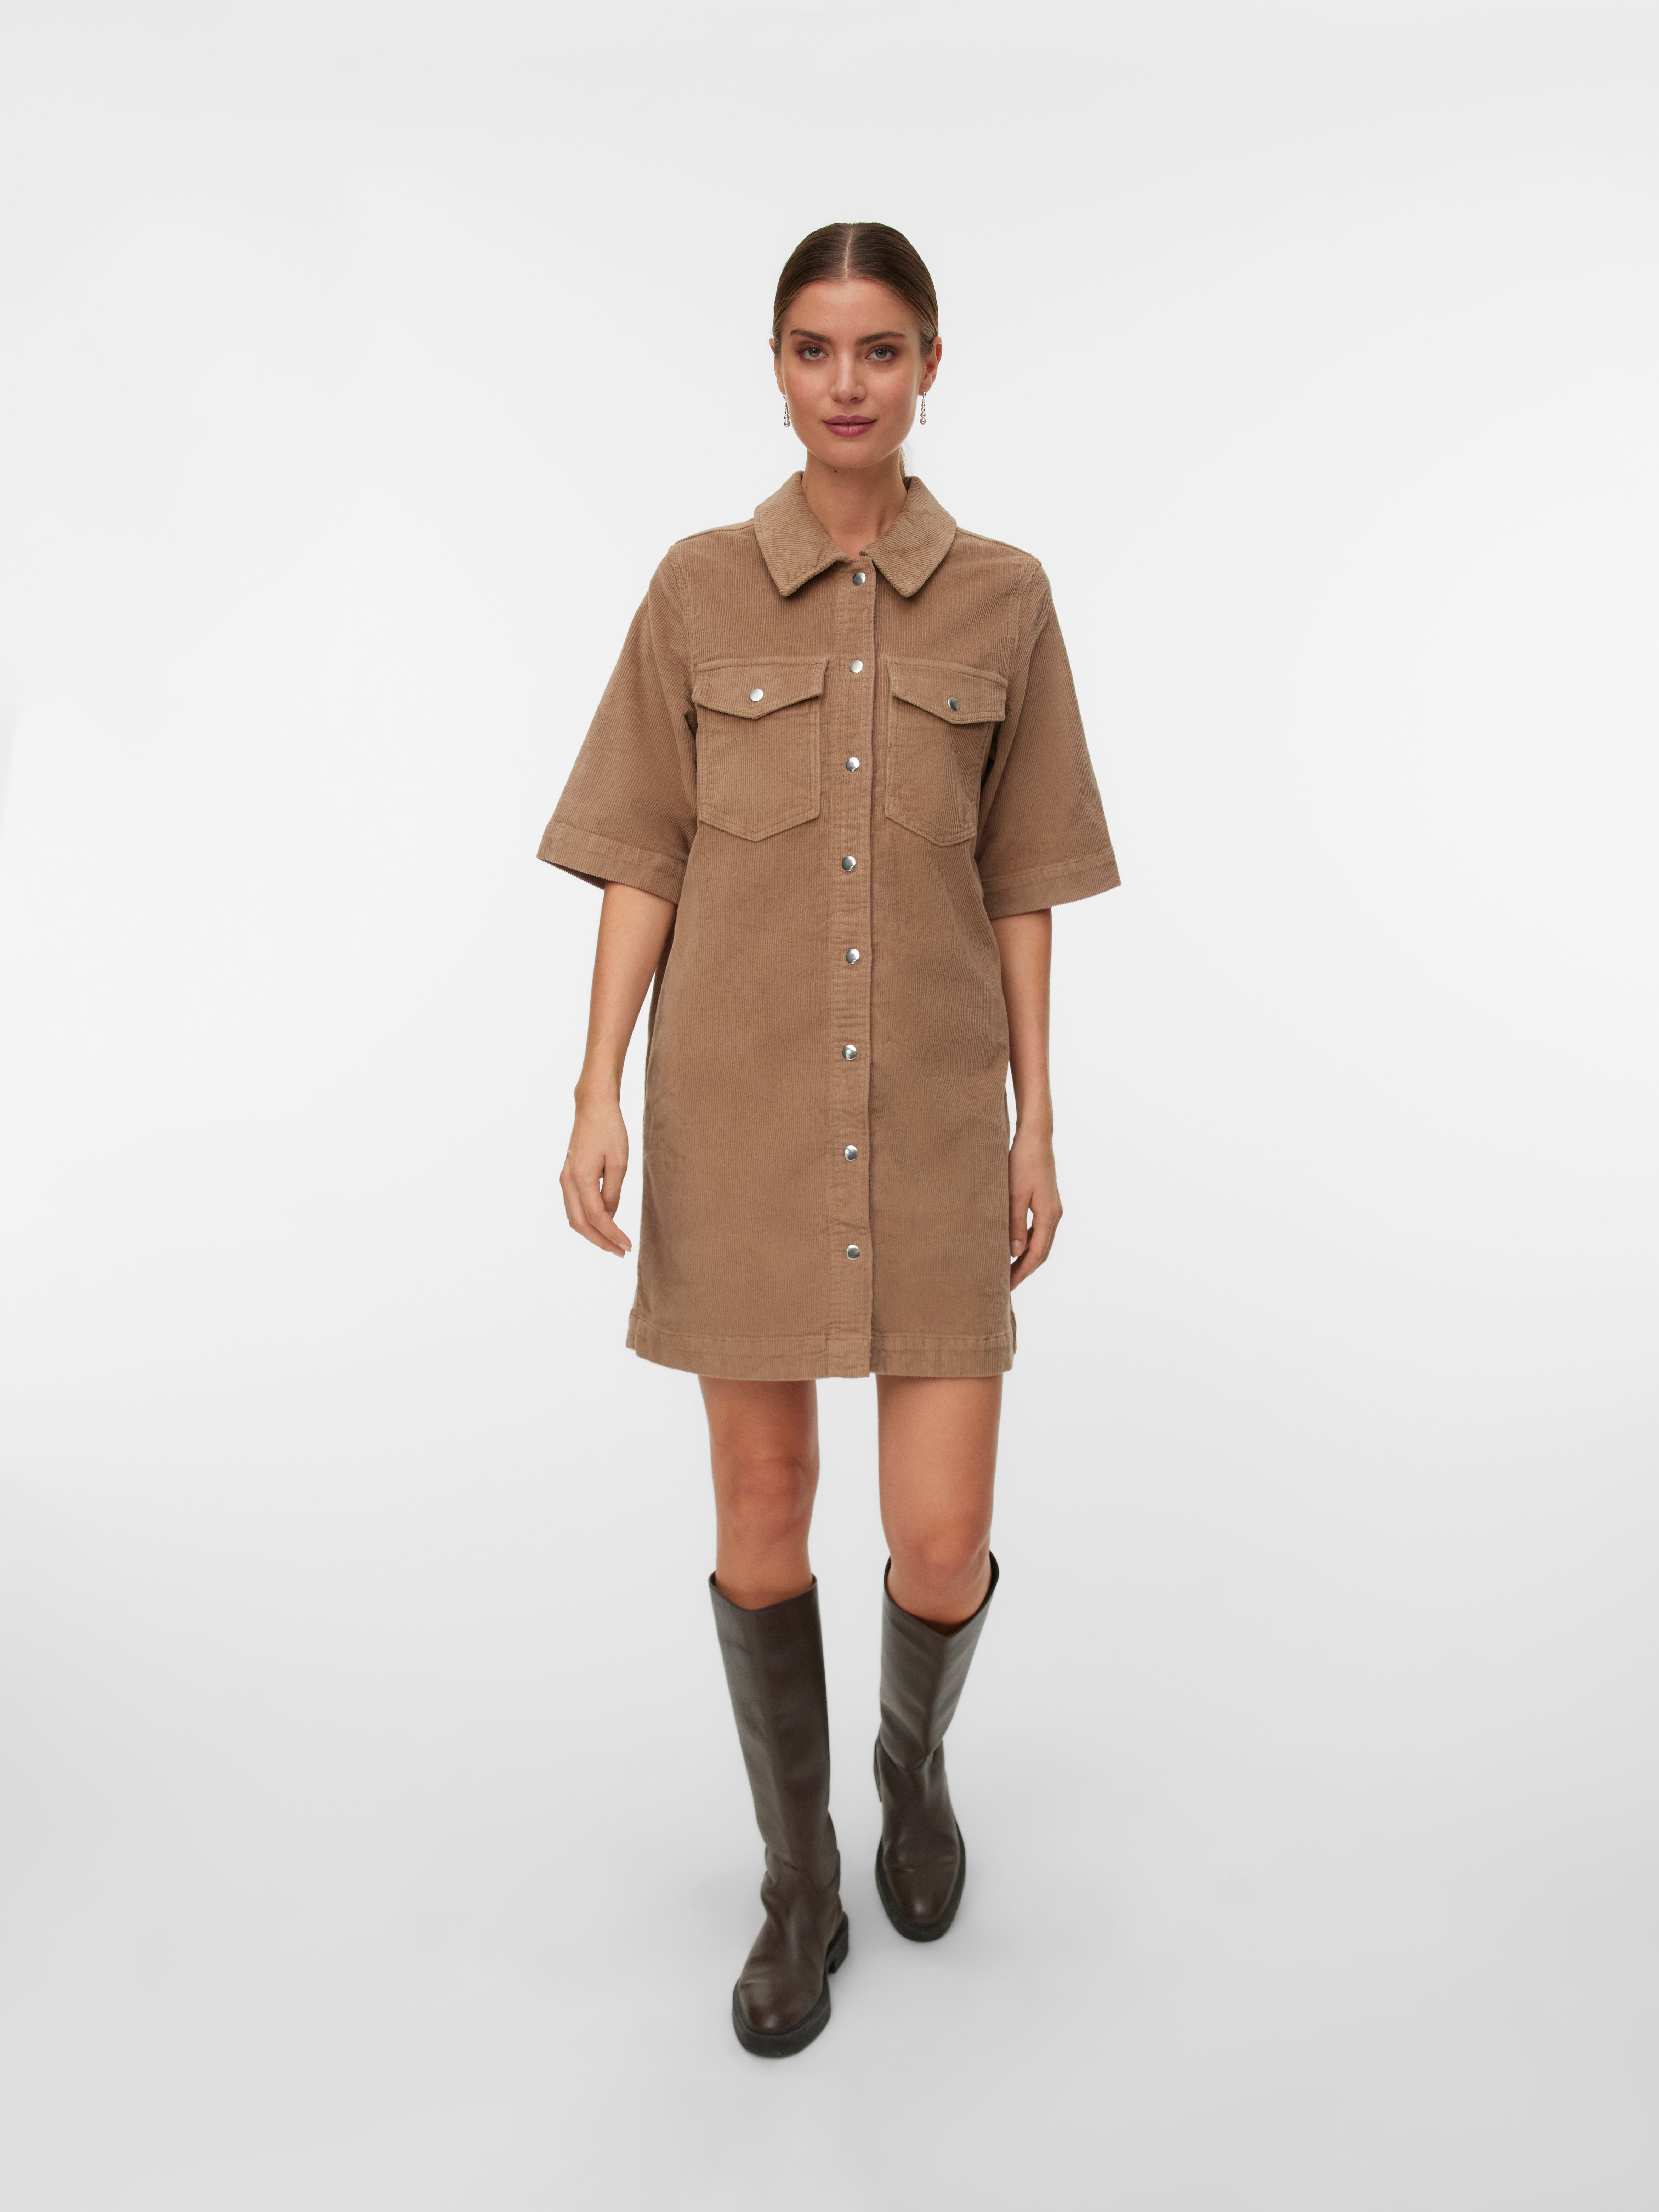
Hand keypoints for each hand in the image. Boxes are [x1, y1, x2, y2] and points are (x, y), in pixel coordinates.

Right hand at [560, 1092, 632, 1256]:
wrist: (593, 1107)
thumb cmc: (609, 1129)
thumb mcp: (620, 1162)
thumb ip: (613, 1192)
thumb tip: (609, 1216)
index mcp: (581, 1177)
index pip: (596, 1217)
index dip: (612, 1234)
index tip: (627, 1246)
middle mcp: (567, 1181)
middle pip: (579, 1224)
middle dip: (600, 1241)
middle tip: (620, 1252)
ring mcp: (565, 1178)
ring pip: (574, 1217)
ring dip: (592, 1233)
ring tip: (613, 1242)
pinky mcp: (569, 1175)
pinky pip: (575, 1206)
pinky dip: (587, 1220)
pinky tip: (604, 1223)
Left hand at [1008, 1128, 1061, 1288]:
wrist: (1035, 1138)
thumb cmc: (1022, 1163)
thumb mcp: (1014, 1195)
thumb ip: (1014, 1225)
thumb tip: (1014, 1253)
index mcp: (1049, 1216)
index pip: (1037, 1254)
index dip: (1023, 1272)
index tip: (1009, 1286)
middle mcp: (1054, 1215)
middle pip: (1041, 1251)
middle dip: (1024, 1269)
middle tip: (1006, 1284)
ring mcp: (1052, 1208)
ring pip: (1041, 1241)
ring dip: (1026, 1257)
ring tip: (1009, 1270)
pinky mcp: (1047, 1202)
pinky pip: (1039, 1230)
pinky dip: (1028, 1243)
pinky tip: (1015, 1246)